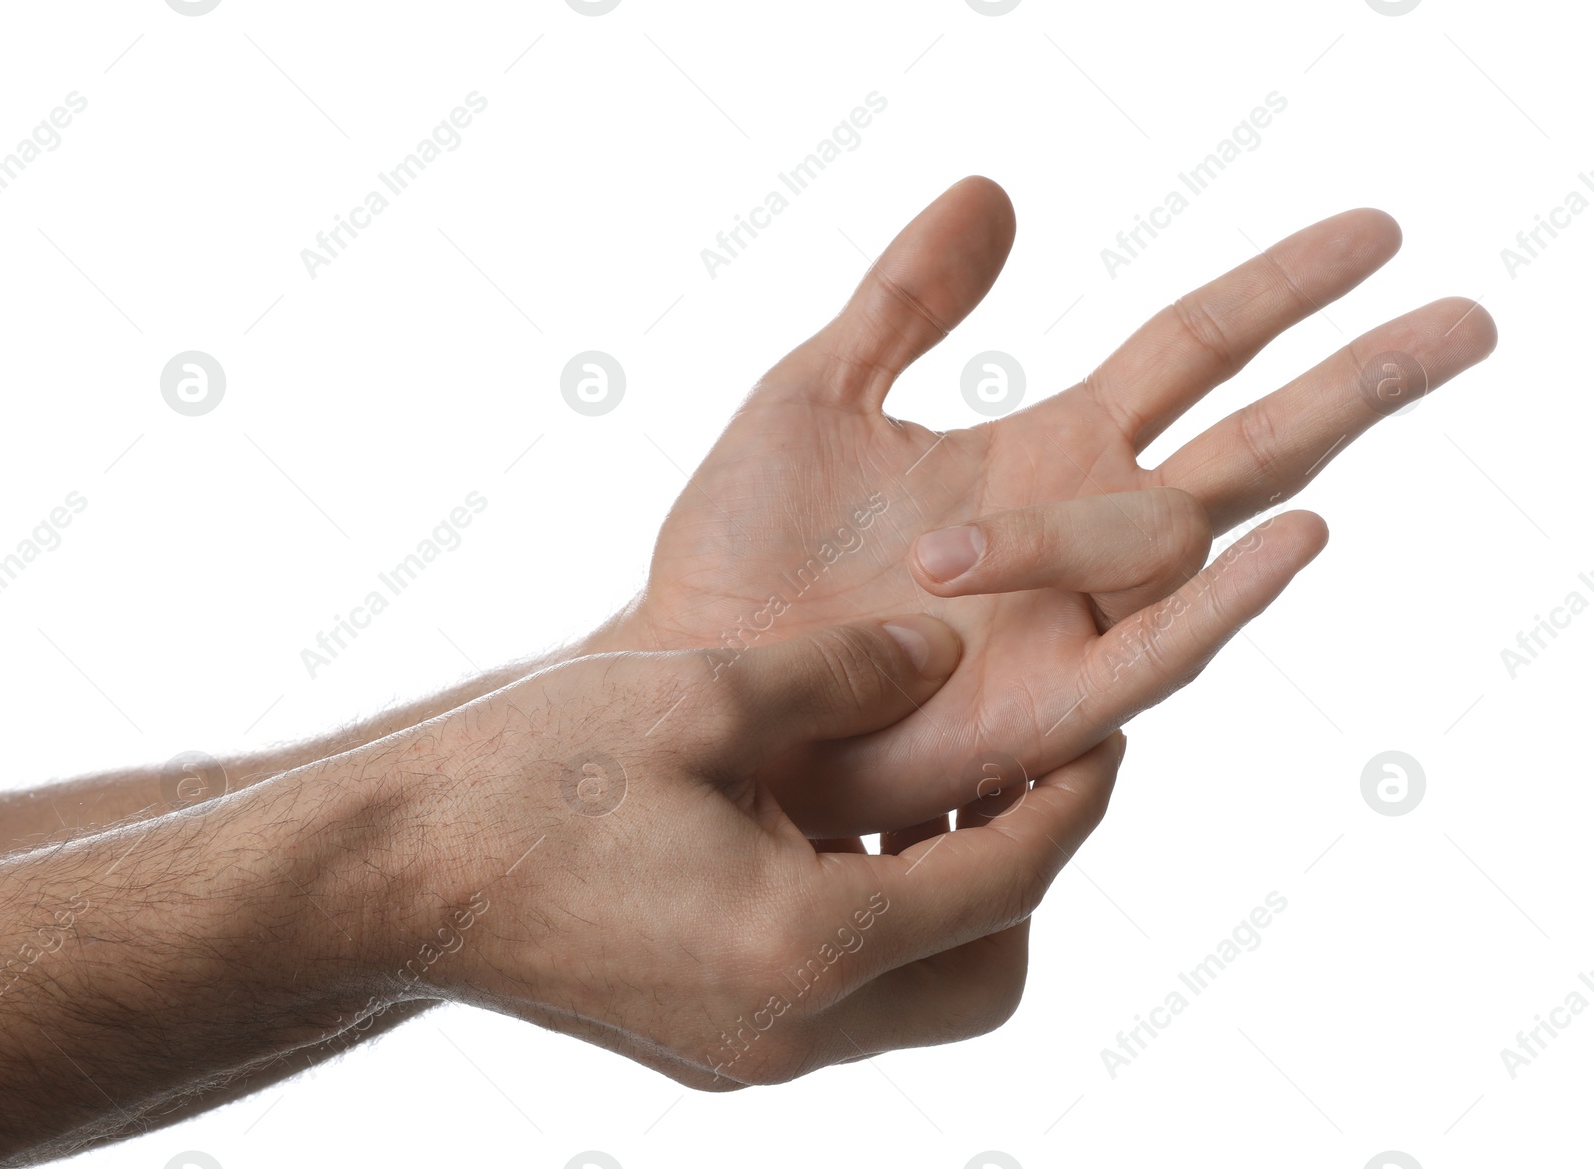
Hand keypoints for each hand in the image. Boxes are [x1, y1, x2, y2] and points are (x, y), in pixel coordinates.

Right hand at [385, 616, 1123, 1087]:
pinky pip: (843, 998)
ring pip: (919, 999)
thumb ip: (846, 671)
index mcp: (805, 944)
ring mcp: (748, 1054)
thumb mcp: (702, 694)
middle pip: (989, 978)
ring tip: (931, 789)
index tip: (1109, 731)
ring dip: (951, 903)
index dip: (1075, 801)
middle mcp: (792, 1029)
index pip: (1008, 883)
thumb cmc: (530, 779)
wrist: (385, 876)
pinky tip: (837, 829)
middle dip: (1027, 876)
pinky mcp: (708, 1048)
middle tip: (1019, 771)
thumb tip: (944, 653)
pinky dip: (876, 921)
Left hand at [591, 177, 1496, 834]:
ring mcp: (1075, 624)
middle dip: (1361, 375)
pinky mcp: (1047, 714)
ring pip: (1198, 535)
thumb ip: (904, 303)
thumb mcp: (815, 395)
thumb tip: (993, 188)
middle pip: (1252, 440)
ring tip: (1257, 414)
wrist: (691, 683)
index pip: (1189, 353)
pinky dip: (1228, 601)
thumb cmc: (740, 558)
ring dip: (1266, 466)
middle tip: (1472, 314)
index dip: (1279, 290)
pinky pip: (1156, 654)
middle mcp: (1082, 535)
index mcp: (1042, 455)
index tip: (1373, 233)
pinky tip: (1296, 536)